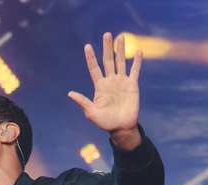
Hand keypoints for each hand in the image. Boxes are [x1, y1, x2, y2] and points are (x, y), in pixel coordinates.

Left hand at [68, 33, 141, 147]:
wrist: (121, 127)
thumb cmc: (105, 122)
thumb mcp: (92, 113)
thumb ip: (83, 102)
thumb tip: (69, 93)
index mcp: (100, 86)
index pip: (94, 69)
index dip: (91, 58)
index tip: (87, 46)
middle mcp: (110, 81)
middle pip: (108, 61)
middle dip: (107, 48)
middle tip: (106, 34)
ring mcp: (121, 82)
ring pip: (121, 62)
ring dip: (121, 50)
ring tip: (120, 37)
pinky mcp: (132, 85)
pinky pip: (135, 71)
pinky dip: (137, 61)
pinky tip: (138, 51)